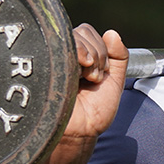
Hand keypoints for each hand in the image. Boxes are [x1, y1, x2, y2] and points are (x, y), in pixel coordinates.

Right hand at [63, 23, 128, 140]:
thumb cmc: (94, 110)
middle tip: (93, 79)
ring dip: (88, 58)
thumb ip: (120, 57)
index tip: (101, 74)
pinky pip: (60, 47)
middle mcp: (63, 53)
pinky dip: (75, 58)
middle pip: (82, 32)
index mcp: (78, 54)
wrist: (80, 131)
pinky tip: (76, 76)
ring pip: (72, 37)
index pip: (88, 32)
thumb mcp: (115, 81)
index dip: (101, 50)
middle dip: (97, 55)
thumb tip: (112, 33)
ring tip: (85, 80)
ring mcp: (52, 58)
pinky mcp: (43, 65)